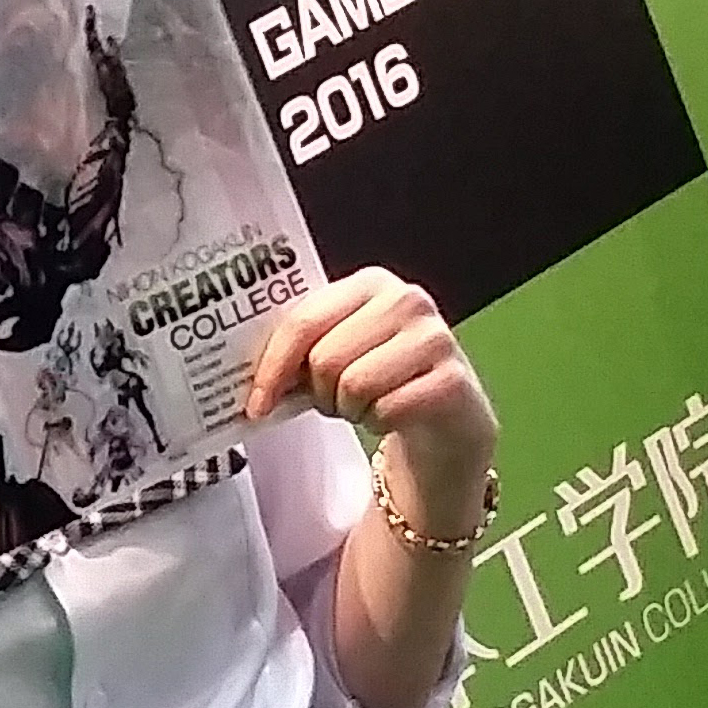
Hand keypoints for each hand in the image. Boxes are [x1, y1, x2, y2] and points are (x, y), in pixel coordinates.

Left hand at [246, 269, 496, 533]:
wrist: (447, 413)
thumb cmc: (383, 378)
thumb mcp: (338, 355)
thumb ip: (299, 357)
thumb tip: (255, 388)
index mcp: (370, 284)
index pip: (303, 322)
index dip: (273, 367)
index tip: (258, 403)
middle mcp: (407, 301)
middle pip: (325, 359)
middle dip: (319, 393)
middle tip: (333, 400)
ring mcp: (434, 337)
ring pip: (355, 386)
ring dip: (350, 409)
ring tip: (364, 405)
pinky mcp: (452, 379)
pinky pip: (387, 410)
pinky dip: (378, 423)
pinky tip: (391, 414)